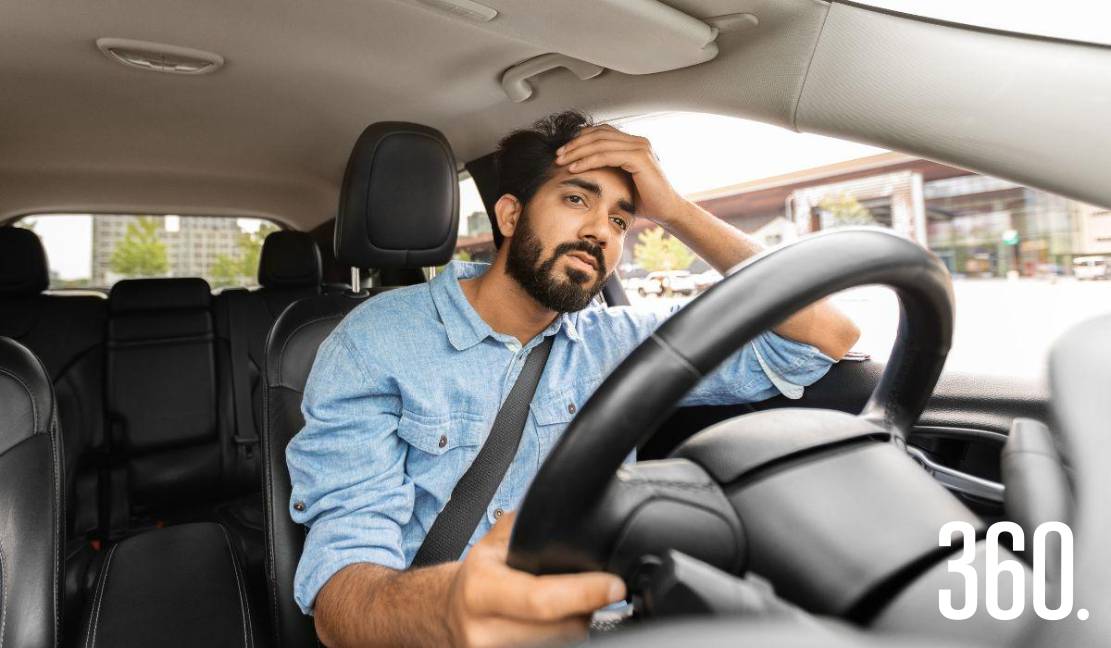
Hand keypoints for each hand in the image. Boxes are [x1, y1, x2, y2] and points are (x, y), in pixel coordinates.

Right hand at [446, 512, 625, 647]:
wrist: (444, 612)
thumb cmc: (477, 575)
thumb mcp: (495, 544)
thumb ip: (531, 528)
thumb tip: (575, 513)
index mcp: (480, 589)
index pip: (541, 599)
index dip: (584, 593)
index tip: (614, 585)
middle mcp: (483, 630)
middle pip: (562, 630)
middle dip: (588, 608)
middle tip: (600, 591)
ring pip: (563, 644)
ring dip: (578, 625)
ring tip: (576, 605)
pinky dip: (563, 637)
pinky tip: (562, 623)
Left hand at [555, 124, 689, 226]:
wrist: (666, 211)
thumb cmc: (644, 200)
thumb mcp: (622, 181)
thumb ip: (608, 169)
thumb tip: (584, 167)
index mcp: (634, 143)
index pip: (601, 132)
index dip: (580, 138)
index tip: (563, 151)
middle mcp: (638, 141)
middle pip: (598, 134)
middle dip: (575, 143)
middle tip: (558, 155)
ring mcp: (640, 147)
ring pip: (600, 142)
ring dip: (577, 151)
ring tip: (561, 161)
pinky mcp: (639, 157)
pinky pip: (606, 155)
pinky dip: (588, 160)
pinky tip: (575, 168)